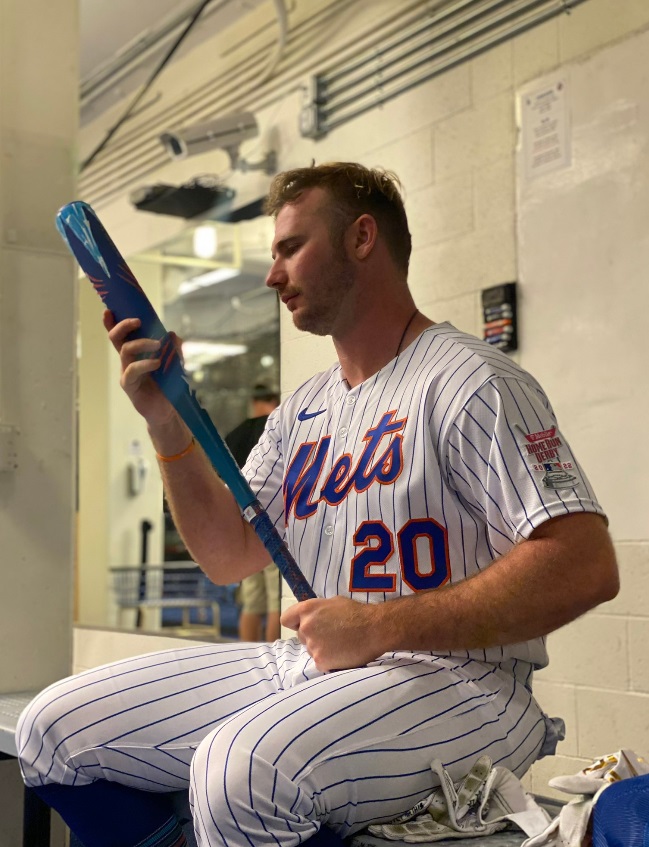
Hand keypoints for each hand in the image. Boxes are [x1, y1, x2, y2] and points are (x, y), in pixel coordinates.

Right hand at [103, 311, 179, 427]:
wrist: (167, 410)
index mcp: (136, 353)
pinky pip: (131, 371)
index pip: (121, 335)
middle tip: (138, 321)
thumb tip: (172, 334)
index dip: (113, 322)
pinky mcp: (130, 386)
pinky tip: (156, 363)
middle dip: (123, 326)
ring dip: (141, 343)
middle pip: (117, 339)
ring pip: (125, 351)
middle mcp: (128, 361)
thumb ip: (175, 349)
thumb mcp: (176, 364)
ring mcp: (127, 373)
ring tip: (158, 344)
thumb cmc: (168, 386)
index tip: (109, 310)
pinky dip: (144, 364)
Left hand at [281, 596, 386, 671]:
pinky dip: (330, 660)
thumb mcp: (333, 602)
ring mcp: (312, 645)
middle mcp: (306, 627)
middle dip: (313, 636)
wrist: (375, 629)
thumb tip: (311, 617)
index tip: (303, 625)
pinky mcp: (321, 661)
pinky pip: (320, 662)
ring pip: (312, 650)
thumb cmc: (357, 613)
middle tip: (333, 635)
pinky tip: (343, 653)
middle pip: (301, 636)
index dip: (295, 623)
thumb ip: (317, 611)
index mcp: (308, 610)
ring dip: (322, 649)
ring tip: (341, 644)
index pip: (286, 619)